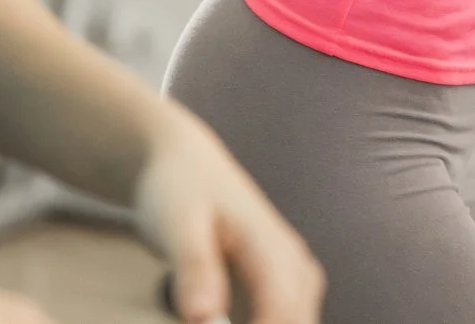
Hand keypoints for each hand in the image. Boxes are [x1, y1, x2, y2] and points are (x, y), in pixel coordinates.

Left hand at [133, 106, 322, 323]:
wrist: (186, 166)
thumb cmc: (180, 191)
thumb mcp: (176, 224)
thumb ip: (193, 269)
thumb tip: (203, 319)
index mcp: (275, 250)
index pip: (282, 317)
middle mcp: (297, 268)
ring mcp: (296, 280)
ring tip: (206, 319)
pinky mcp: (284, 290)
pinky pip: (286, 323)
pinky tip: (216, 322)